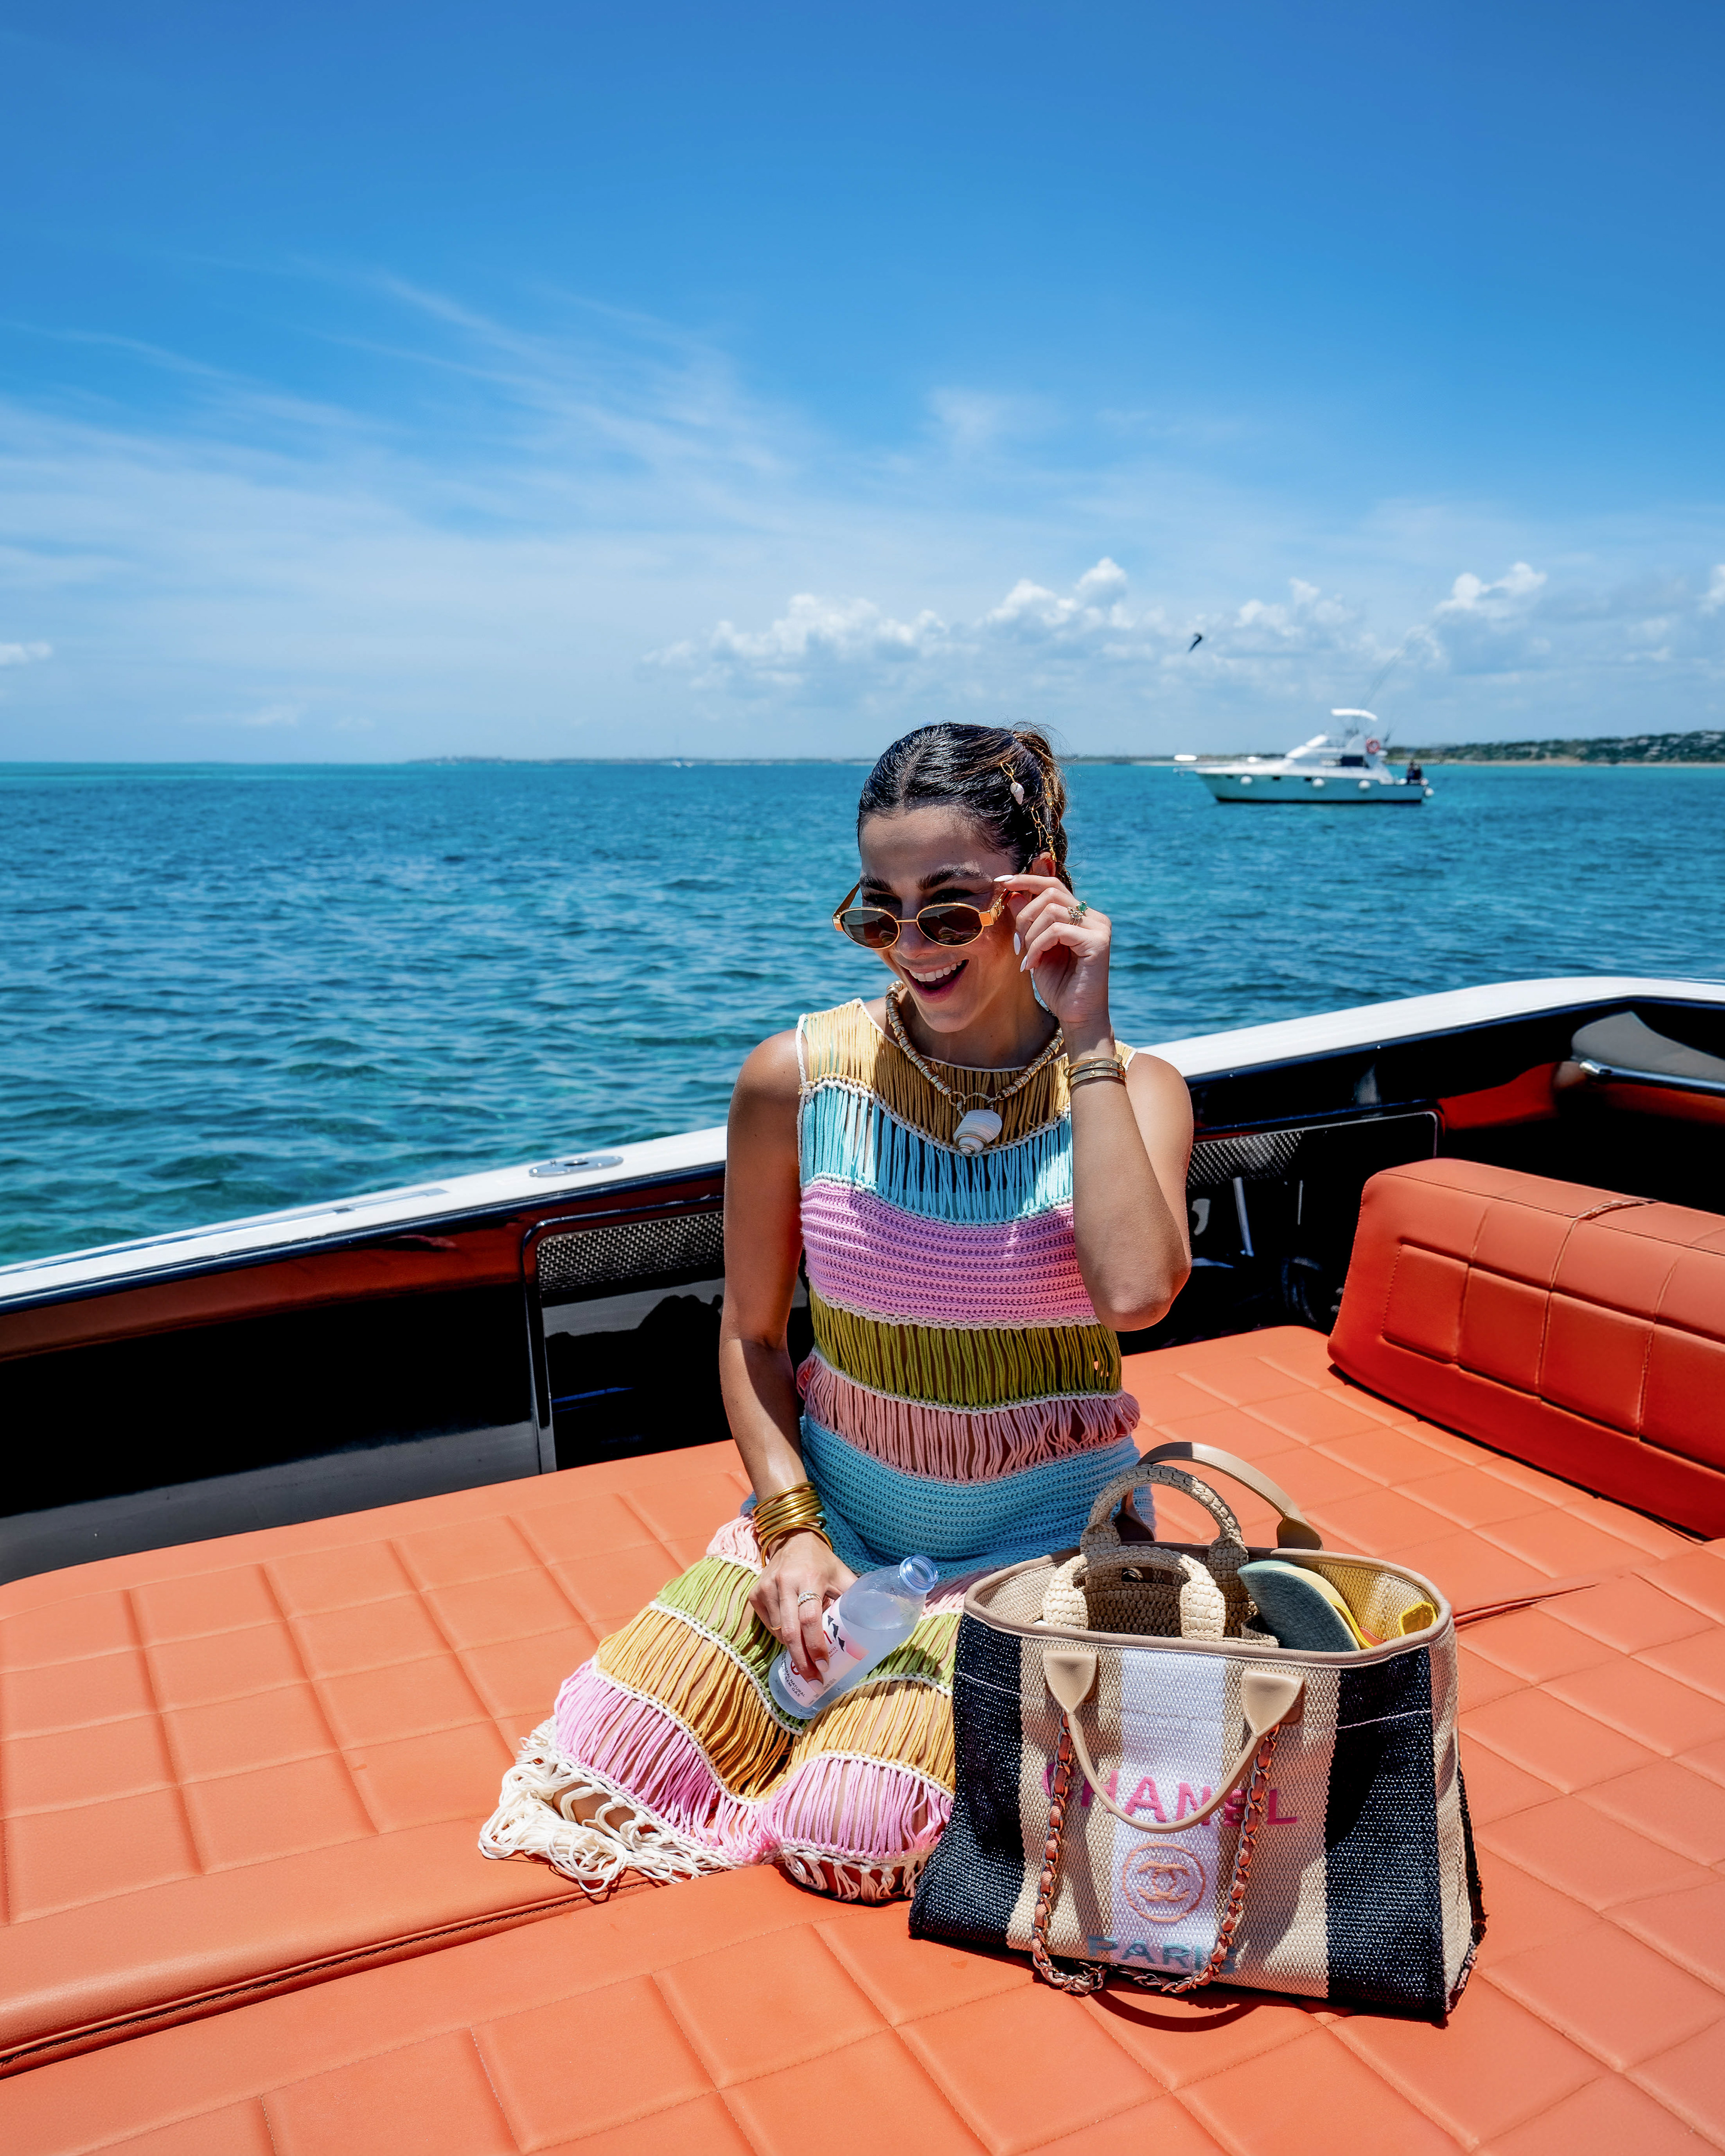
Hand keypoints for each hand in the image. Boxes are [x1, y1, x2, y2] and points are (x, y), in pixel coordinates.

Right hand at [748, 1531, 855, 1681]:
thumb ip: (855, 1596)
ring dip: (793, 1647)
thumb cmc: (821, 1561)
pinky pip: (768, 1624)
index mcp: (809, 1578)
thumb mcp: (841, 1574)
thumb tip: (878, 1620)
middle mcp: (784, 1583)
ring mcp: (766, 1589)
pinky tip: (793, 1633)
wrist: (792, 1539)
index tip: (823, 1666)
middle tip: (813, 1679)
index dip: (815, 1646)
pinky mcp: (755, 1594)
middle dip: (801, 1660)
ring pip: (777, 1632)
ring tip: (807, 1655)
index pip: (809, 1619)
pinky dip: (781, 1635)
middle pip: (789, 1632)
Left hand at [997, 865, 1113, 1051]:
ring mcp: (1098, 928)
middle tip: (1017, 942)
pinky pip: (1057, 930)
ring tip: (1028, 958)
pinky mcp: (1098, 942)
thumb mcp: (1036, 948)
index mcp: (1081, 916)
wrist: (1077, 1017)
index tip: (1001, 883)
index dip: (1027, 880)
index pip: (1053, 885)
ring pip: (1052, 910)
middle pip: (1051, 892)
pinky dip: (1038, 946)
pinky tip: (1033, 964)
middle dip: (1025, 915)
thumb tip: (1012, 893)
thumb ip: (1028, 921)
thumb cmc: (1058, 986)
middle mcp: (1094, 918)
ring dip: (1031, 934)